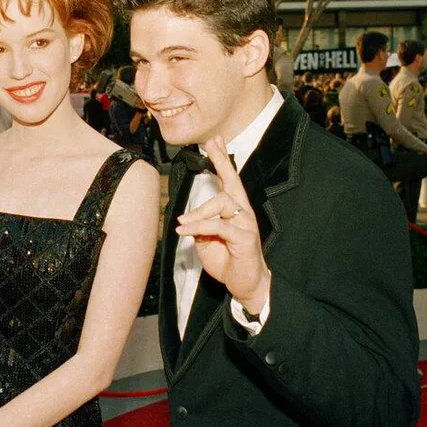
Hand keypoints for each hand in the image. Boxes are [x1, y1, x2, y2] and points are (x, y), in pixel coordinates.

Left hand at [175, 136, 270, 313]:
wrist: (244, 285)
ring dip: (198, 211)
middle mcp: (243, 212)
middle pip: (232, 181)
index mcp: (235, 210)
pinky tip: (184, 231)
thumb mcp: (206, 241)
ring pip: (221, 202)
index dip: (221, 160)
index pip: (229, 180)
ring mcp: (246, 223)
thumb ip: (200, 226)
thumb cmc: (227, 261)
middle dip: (220, 161)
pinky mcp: (244, 238)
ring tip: (181, 223)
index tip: (213, 141)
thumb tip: (189, 218)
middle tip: (209, 144)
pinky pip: (218, 226)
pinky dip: (198, 227)